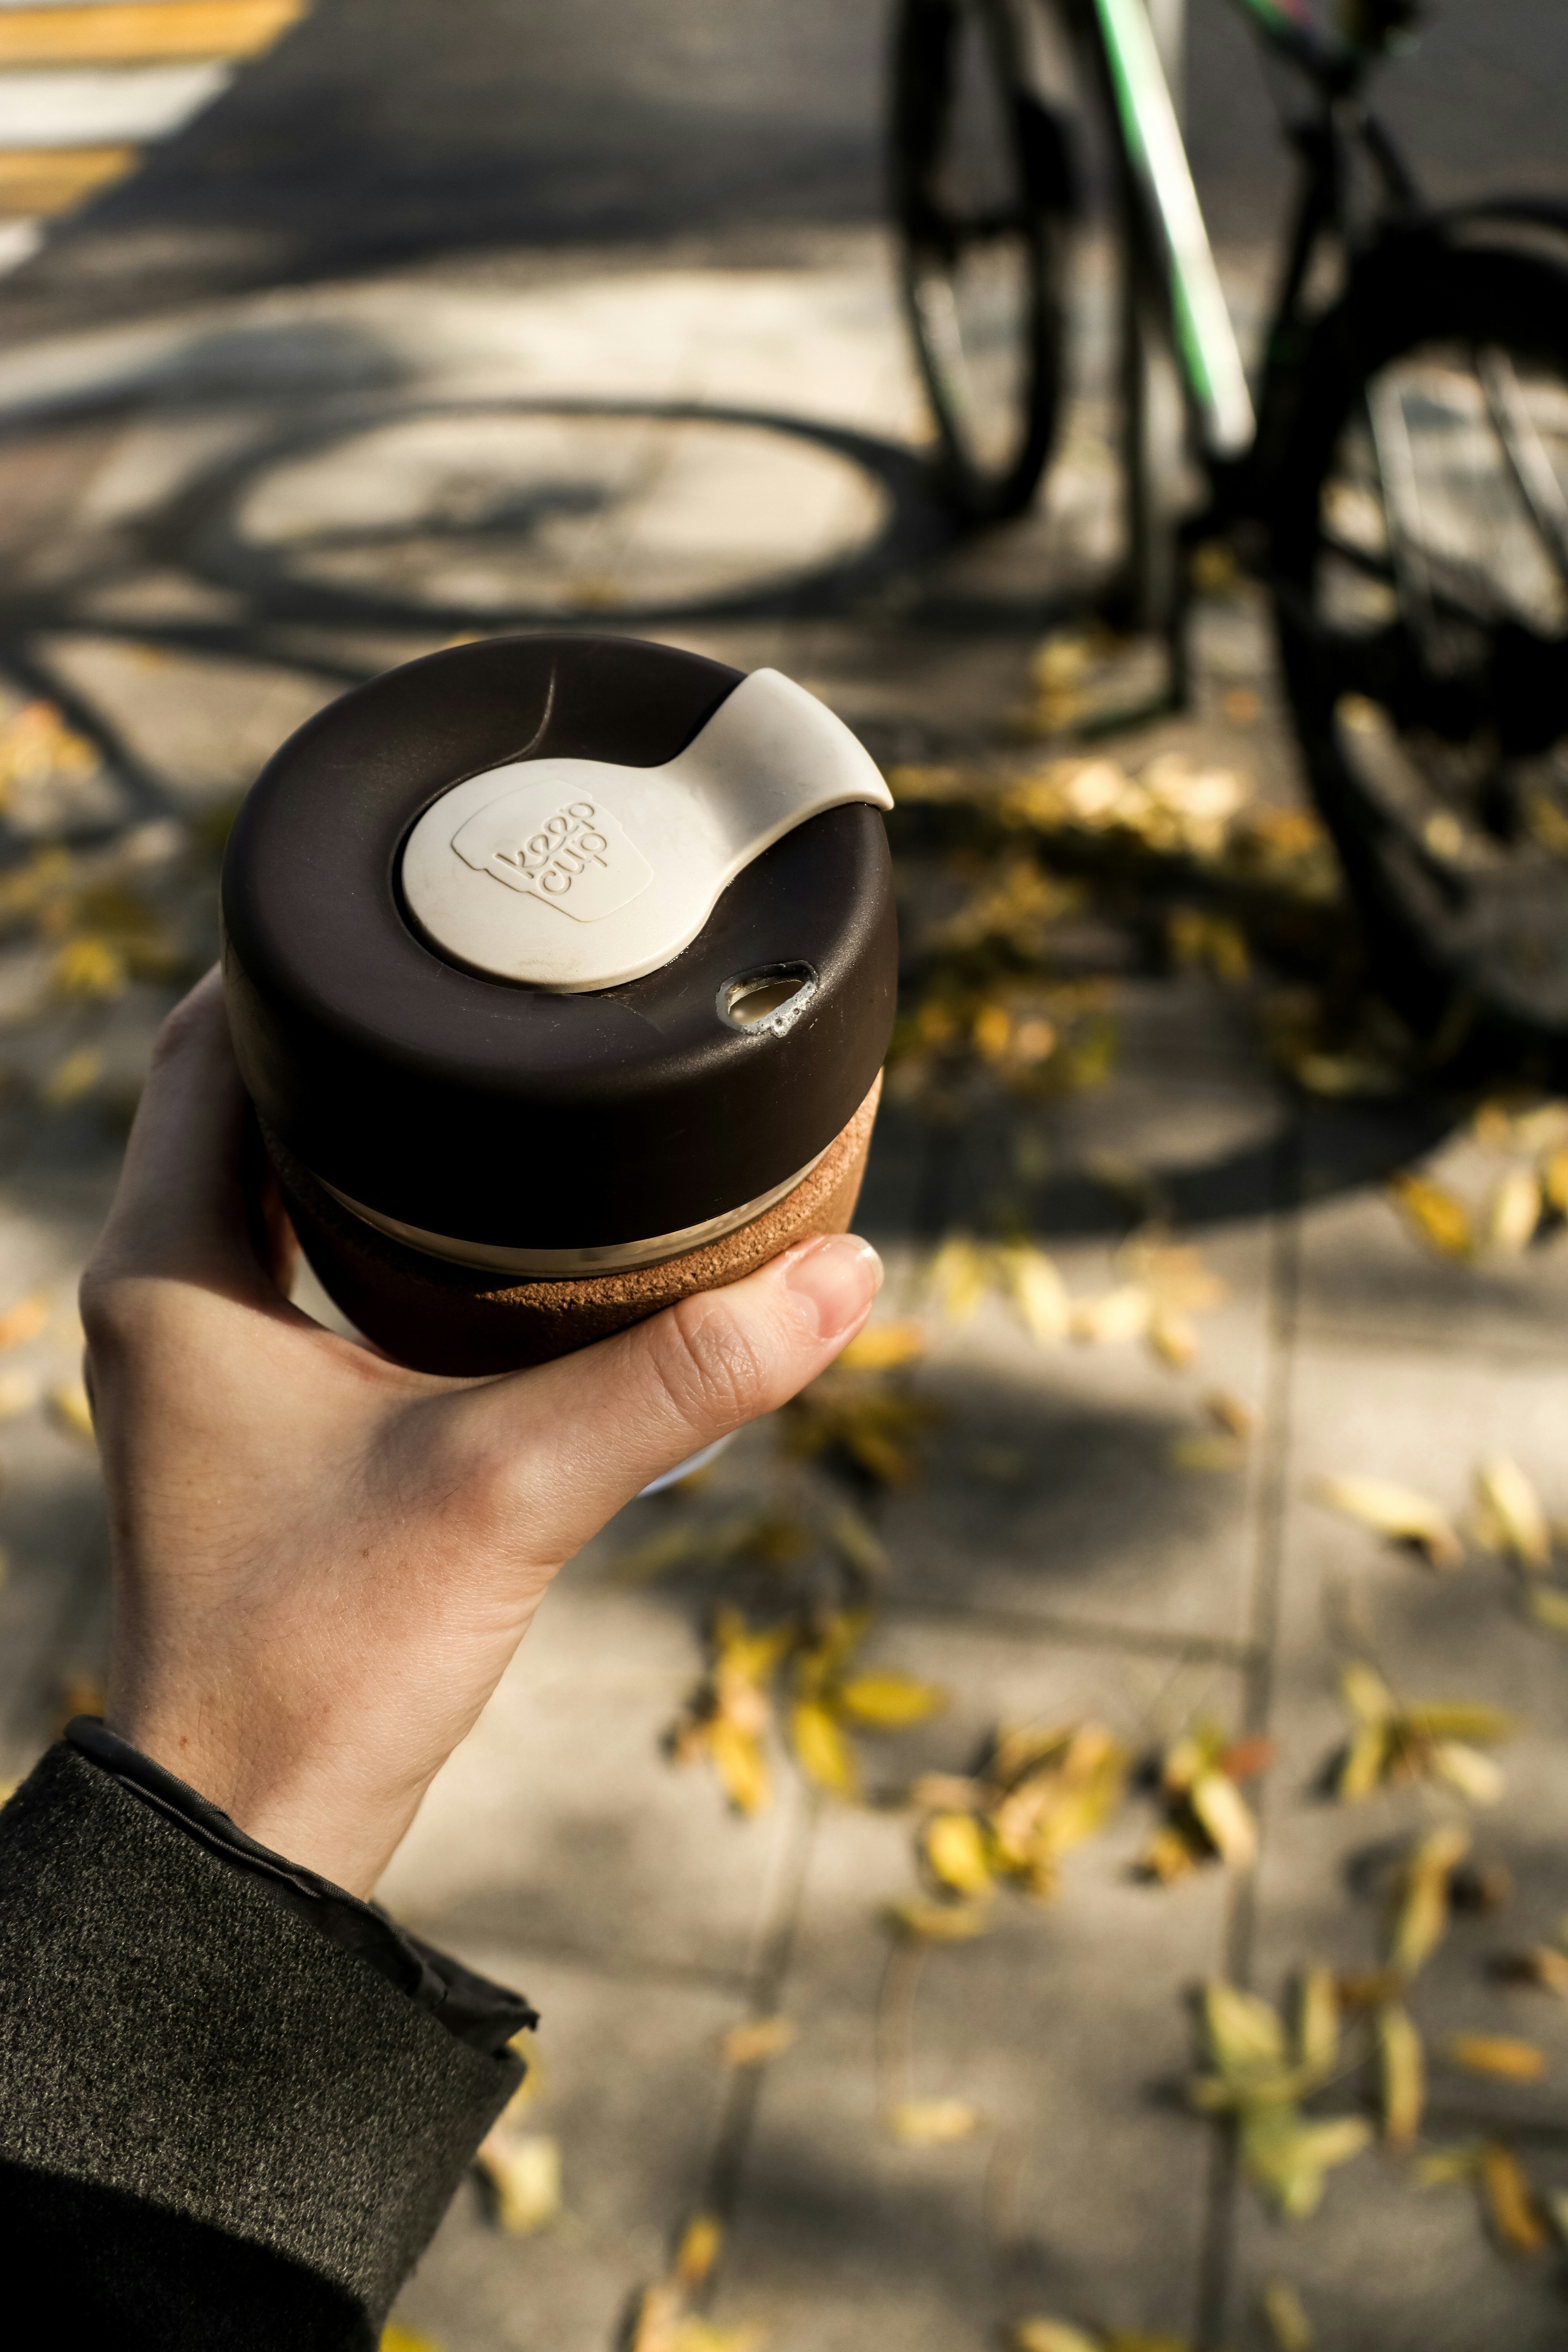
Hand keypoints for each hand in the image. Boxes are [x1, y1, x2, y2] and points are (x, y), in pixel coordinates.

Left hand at [81, 971, 881, 1895]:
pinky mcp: (256, 1427)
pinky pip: (307, 1273)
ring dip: (369, 1136)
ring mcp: (207, 1368)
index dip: (298, 963)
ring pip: (276, 1191)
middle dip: (358, 1041)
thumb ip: (680, 1375)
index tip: (412, 908)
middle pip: (247, 1103)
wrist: (255, 1831)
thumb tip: (845, 1273)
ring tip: (497, 1081)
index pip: (211, 1046)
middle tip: (486, 980)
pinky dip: (382, 1227)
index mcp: (171, 1270)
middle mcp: (166, 1299)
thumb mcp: (516, 1486)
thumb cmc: (326, 1658)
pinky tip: (484, 1230)